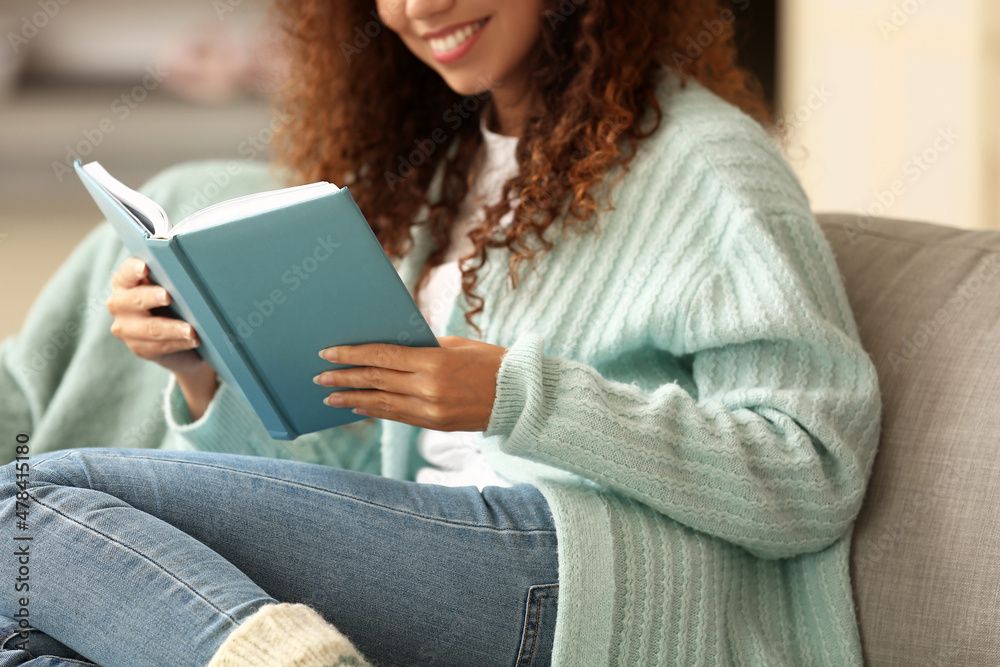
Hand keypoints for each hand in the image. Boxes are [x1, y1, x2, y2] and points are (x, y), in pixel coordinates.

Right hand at [107, 257, 217, 417]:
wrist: (193, 340)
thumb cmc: (188, 303)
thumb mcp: (182, 289)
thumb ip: (180, 279)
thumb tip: (204, 267)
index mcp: (128, 281)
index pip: (126, 272)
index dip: (134, 269)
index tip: (146, 266)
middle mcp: (121, 305)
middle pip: (131, 300)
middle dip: (150, 298)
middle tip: (169, 296)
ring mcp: (127, 330)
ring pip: (145, 329)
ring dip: (169, 329)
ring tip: (192, 330)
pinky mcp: (141, 349)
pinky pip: (156, 348)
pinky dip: (177, 344)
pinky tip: (194, 341)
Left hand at [314, 336, 507, 430]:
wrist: (519, 396)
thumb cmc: (489, 361)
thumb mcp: (455, 346)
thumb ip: (422, 348)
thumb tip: (388, 348)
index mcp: (433, 362)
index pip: (382, 356)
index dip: (352, 355)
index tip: (328, 353)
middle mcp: (428, 388)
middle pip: (376, 381)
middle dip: (344, 378)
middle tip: (320, 377)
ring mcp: (431, 410)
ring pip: (382, 403)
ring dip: (353, 400)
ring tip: (329, 398)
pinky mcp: (435, 425)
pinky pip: (398, 417)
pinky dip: (376, 411)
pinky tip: (359, 407)